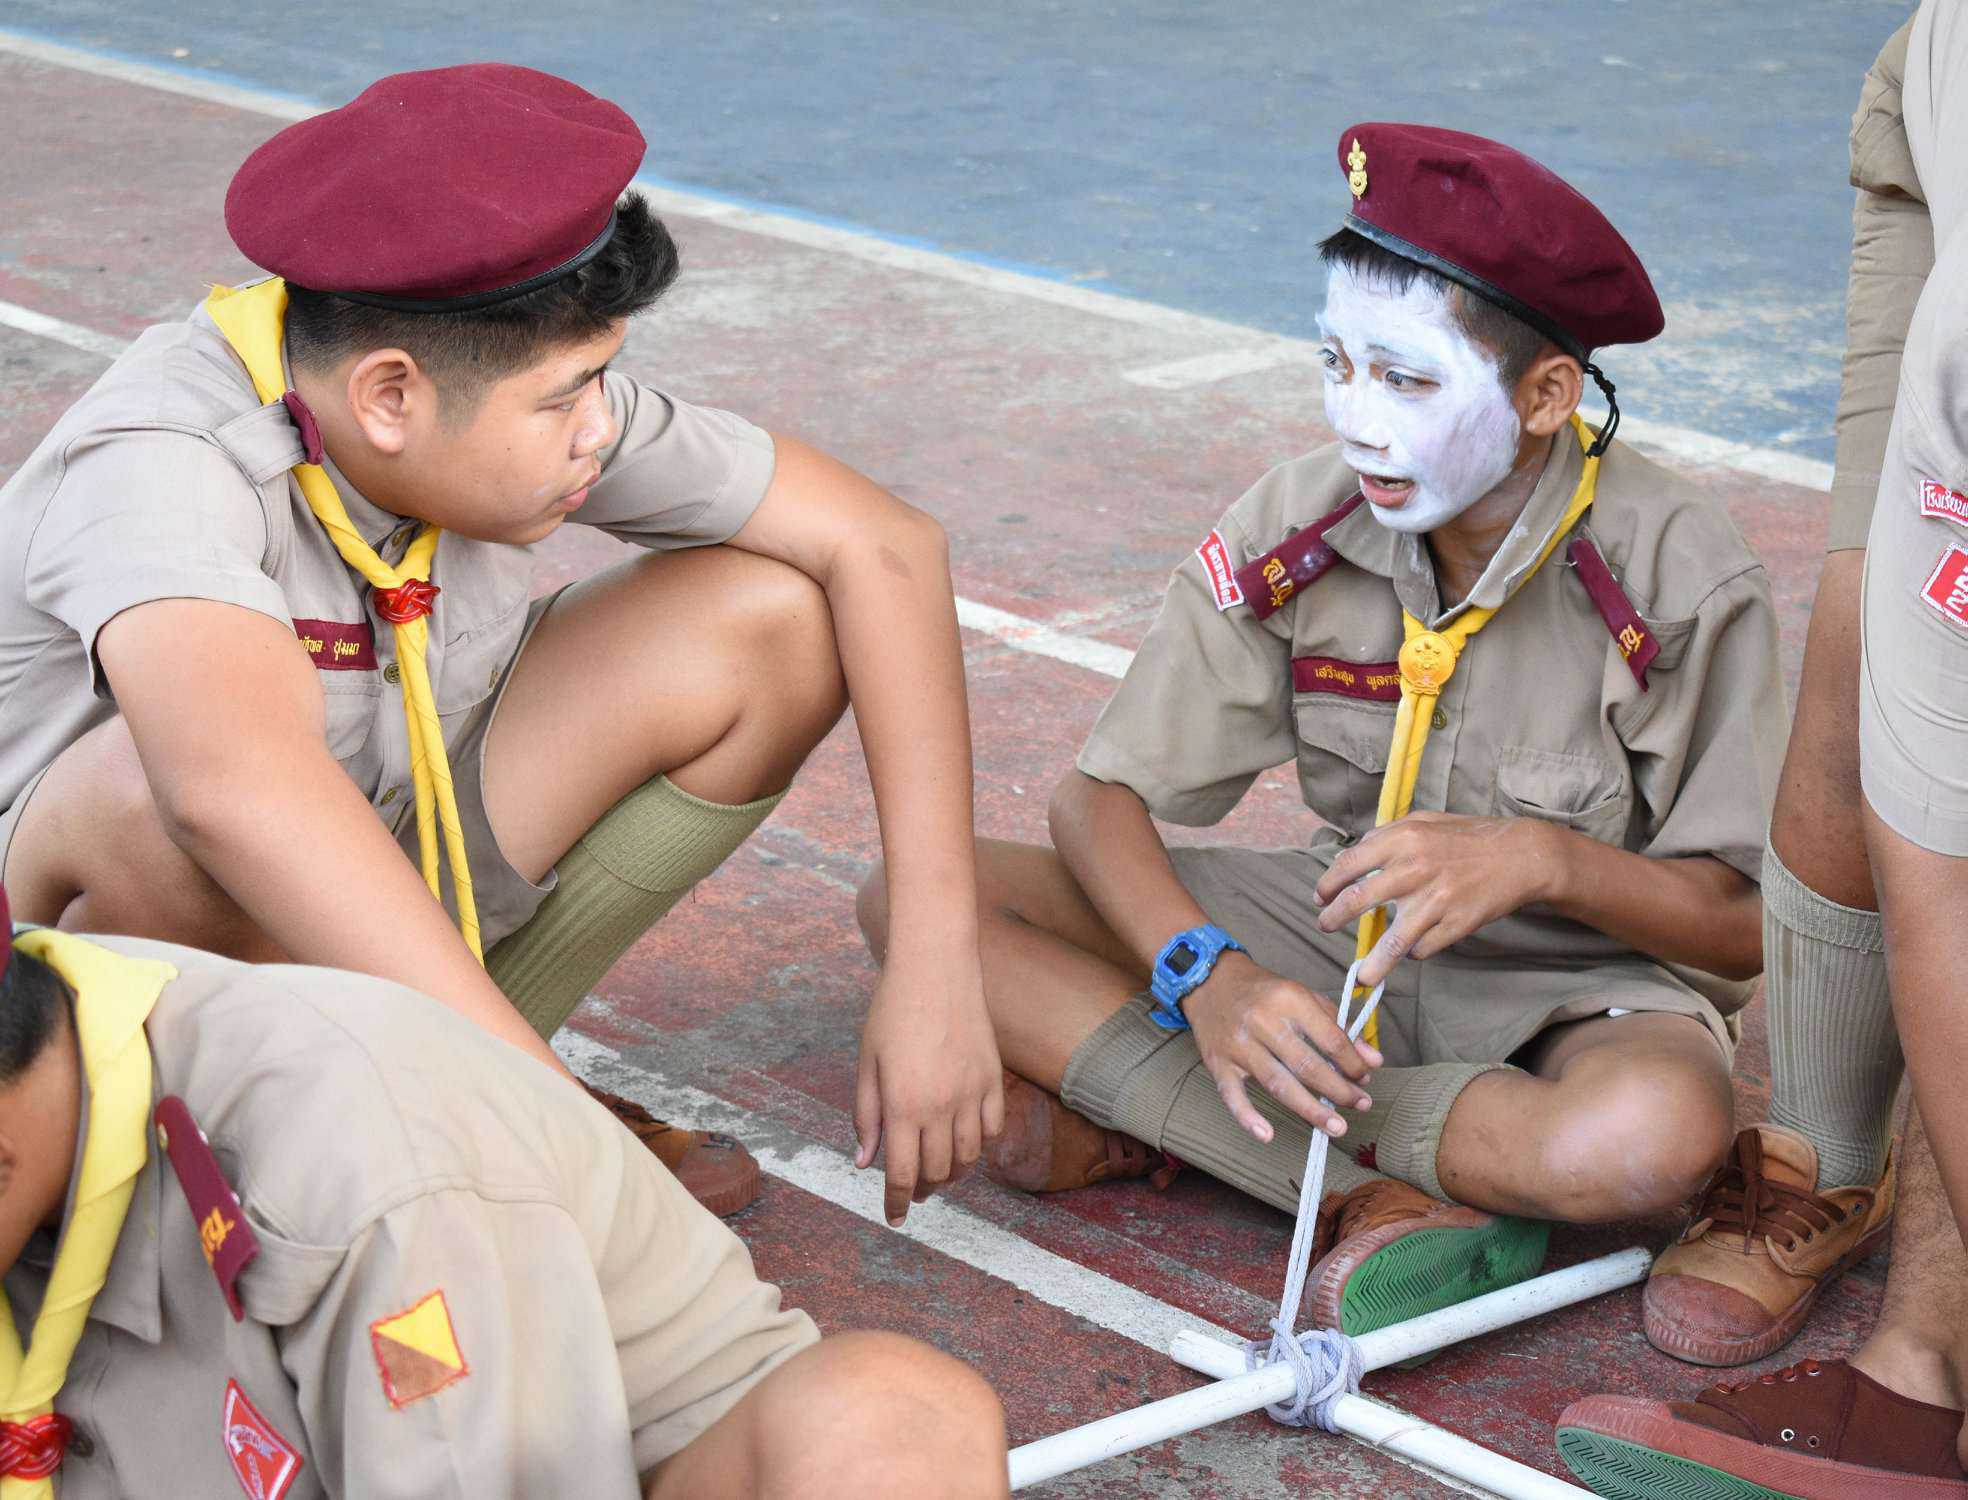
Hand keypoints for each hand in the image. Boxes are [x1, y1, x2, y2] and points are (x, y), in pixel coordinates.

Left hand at [854, 951, 1005, 1227]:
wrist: (936, 969)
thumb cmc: (892, 1012)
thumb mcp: (867, 1063)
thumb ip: (865, 1116)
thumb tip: (864, 1163)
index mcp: (902, 1105)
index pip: (902, 1173)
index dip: (896, 1202)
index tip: (894, 1217)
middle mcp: (940, 1106)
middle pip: (937, 1172)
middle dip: (924, 1190)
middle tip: (915, 1192)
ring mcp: (971, 1094)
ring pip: (968, 1157)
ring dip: (953, 1174)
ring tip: (941, 1174)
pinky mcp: (993, 1079)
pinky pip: (992, 1130)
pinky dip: (980, 1146)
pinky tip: (966, 1144)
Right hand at [1184, 951, 1381, 1141]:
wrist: (1210, 981)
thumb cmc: (1264, 992)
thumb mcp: (1304, 997)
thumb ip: (1338, 1027)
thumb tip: (1372, 1060)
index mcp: (1289, 999)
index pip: (1330, 1039)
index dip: (1352, 1063)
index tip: (1364, 1078)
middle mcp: (1262, 1021)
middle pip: (1307, 1065)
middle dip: (1339, 1091)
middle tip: (1361, 1105)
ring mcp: (1238, 1044)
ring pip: (1278, 1084)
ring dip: (1310, 1110)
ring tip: (1336, 1127)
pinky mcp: (1217, 1062)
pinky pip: (1232, 1095)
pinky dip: (1248, 1117)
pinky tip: (1267, 1135)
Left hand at [1314, 812, 1561, 984]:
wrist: (1520, 856)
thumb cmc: (1468, 837)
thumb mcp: (1424, 822)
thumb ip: (1386, 836)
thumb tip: (1351, 857)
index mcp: (1403, 840)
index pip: (1349, 865)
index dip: (1328, 884)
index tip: (1320, 897)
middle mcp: (1414, 869)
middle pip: (1357, 902)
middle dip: (1333, 918)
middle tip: (1324, 925)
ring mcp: (1435, 900)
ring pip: (1391, 942)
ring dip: (1372, 963)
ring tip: (1360, 976)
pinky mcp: (1456, 925)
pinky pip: (1423, 948)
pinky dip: (1413, 952)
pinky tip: (1412, 948)